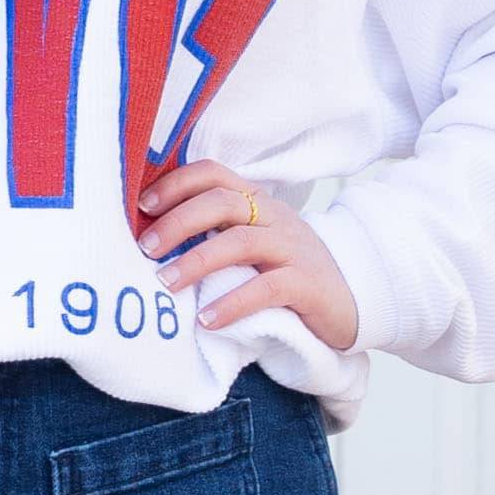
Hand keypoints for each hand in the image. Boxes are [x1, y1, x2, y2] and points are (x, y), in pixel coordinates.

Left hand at [136, 160, 361, 352]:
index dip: (176, 184)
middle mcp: (275, 217)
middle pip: (222, 202)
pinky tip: (207, 320)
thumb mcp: (253, 244)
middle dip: (178, 222)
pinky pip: (268, 288)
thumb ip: (216, 233)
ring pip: (241, 241)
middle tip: (145, 248)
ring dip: (197, 261)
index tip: (142, 206)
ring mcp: (293, 249)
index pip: (214, 174)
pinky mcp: (308, 284)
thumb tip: (154, 238)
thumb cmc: (288, 273)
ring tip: (165, 284)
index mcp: (257, 202)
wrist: (352, 300)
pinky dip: (233, 303)